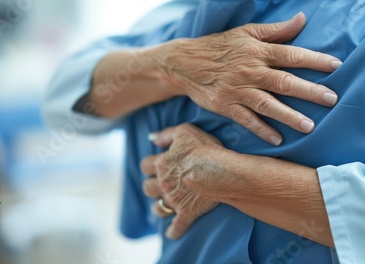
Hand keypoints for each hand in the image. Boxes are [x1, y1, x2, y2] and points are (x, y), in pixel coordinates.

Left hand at [140, 124, 223, 238]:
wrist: (218, 171)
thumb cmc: (204, 149)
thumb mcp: (184, 132)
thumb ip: (166, 134)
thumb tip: (151, 137)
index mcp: (162, 163)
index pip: (146, 165)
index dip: (149, 165)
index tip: (154, 165)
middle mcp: (164, 183)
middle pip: (148, 188)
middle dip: (150, 186)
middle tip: (156, 184)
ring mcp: (175, 200)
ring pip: (158, 207)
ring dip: (158, 207)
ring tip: (162, 206)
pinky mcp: (187, 212)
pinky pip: (176, 227)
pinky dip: (173, 231)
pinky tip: (171, 233)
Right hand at [153, 12, 340, 145]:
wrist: (186, 62)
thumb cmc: (221, 46)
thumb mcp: (247, 32)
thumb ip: (276, 30)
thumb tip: (302, 18)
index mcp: (258, 51)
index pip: (292, 55)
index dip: (315, 60)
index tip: (337, 66)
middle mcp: (250, 71)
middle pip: (284, 81)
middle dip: (310, 91)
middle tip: (332, 99)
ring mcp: (238, 90)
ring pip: (268, 104)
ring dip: (289, 115)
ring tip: (310, 126)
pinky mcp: (226, 106)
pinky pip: (247, 120)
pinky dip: (262, 130)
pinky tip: (278, 139)